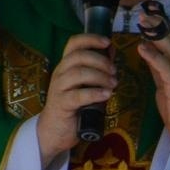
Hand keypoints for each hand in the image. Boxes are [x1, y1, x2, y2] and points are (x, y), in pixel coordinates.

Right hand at [36, 33, 115, 167]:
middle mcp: (60, 73)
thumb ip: (97, 69)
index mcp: (66, 65)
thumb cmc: (73, 106)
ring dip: (100, 76)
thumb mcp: (86, 84)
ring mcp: (59, 88)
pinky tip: (106, 94)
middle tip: (114, 71)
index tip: (107, 42)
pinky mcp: (61, 104)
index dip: (90, 39)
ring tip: (113, 84)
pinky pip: (78, 95)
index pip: (73, 43)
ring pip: (78, 73)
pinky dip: (95, 93)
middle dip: (101, 61)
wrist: (55, 131)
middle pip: (78, 56)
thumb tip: (111, 50)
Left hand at [137, 12, 169, 136]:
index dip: (162, 25)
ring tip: (143, 22)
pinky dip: (154, 56)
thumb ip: (158, 65)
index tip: (150, 13)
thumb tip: (147, 47)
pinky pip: (166, 68)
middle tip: (144, 13)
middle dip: (158, 25)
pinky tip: (142, 47)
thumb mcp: (165, 81)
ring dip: (156, 34)